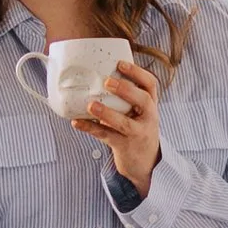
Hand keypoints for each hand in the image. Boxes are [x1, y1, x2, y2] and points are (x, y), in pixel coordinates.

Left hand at [74, 51, 161, 196]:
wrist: (144, 163)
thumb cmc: (136, 130)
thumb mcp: (138, 113)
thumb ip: (125, 98)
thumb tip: (96, 75)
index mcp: (151, 105)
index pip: (151, 85)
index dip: (138, 72)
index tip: (121, 63)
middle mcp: (148, 118)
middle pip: (143, 101)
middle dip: (126, 90)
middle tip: (107, 81)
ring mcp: (137, 133)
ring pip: (124, 122)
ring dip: (106, 112)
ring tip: (91, 105)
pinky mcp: (124, 146)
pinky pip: (106, 136)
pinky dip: (90, 128)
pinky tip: (76, 122)